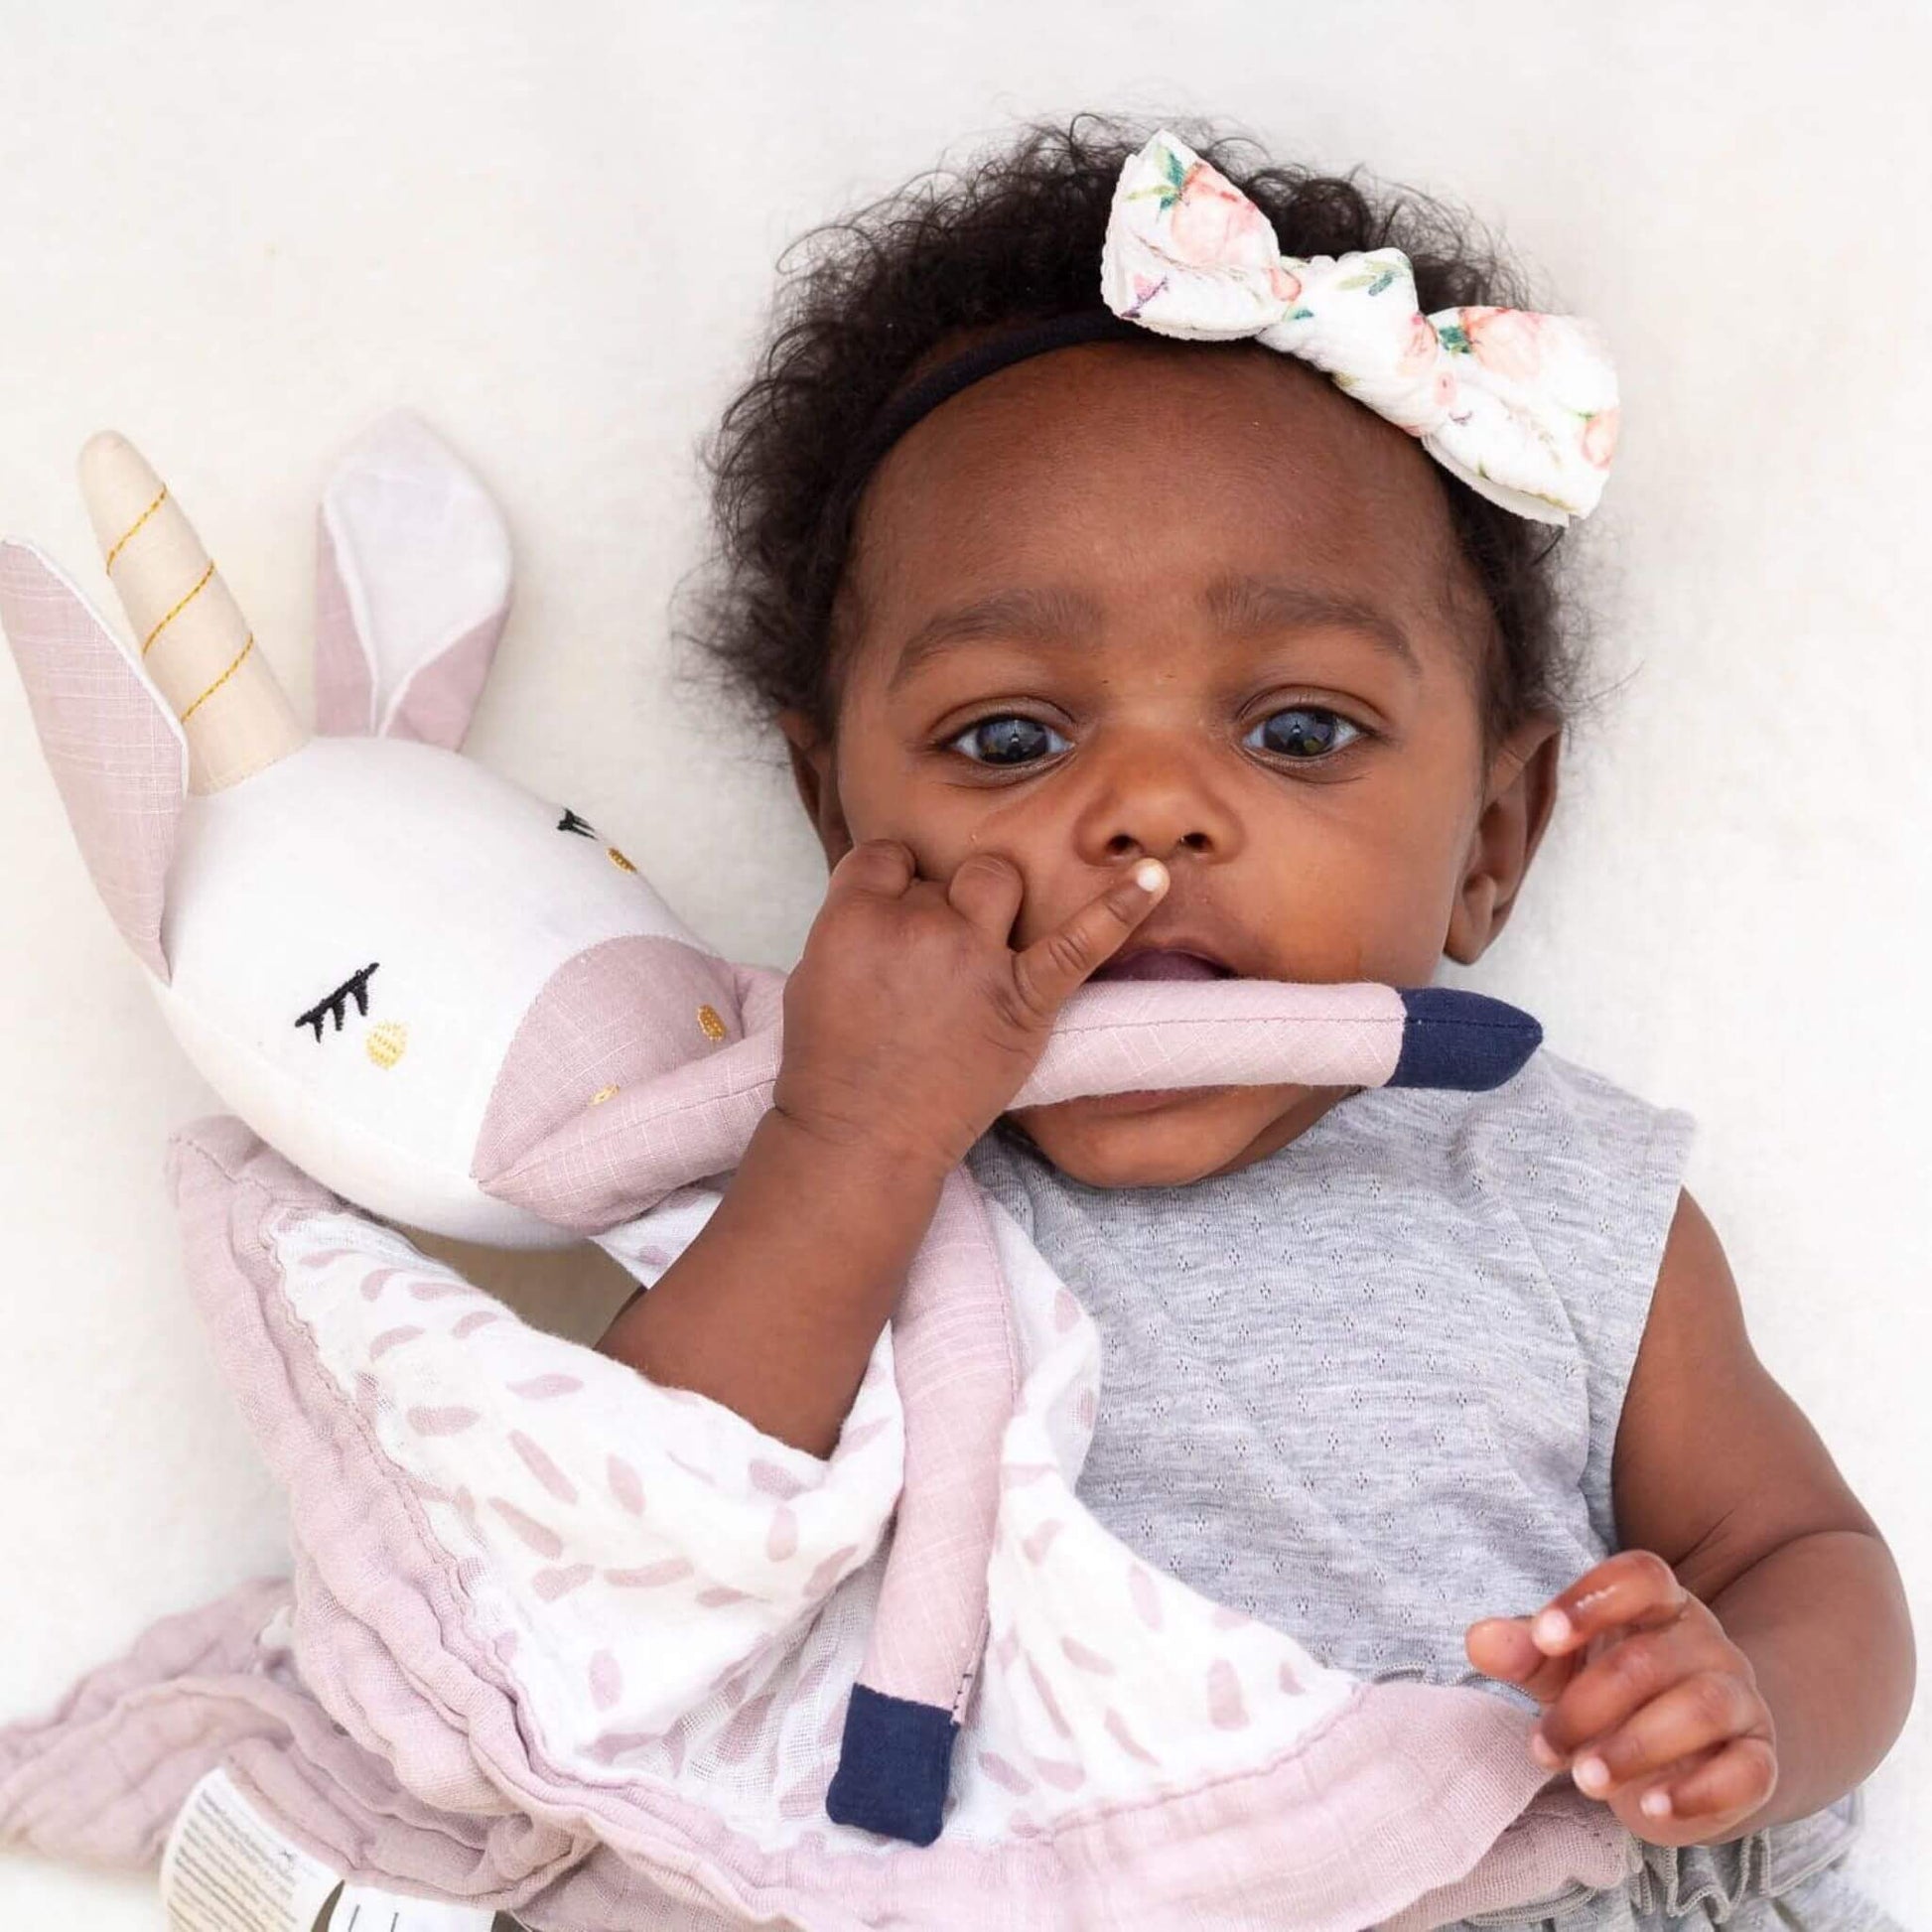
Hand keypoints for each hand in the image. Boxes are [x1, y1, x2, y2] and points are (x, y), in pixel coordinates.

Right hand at [773, 840, 1168, 1176]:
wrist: (861, 1141)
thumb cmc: (830, 1066)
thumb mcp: (813, 974)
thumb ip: (857, 925)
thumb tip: (897, 900)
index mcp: (853, 917)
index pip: (889, 857)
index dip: (896, 885)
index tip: (898, 921)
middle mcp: (916, 926)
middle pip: (947, 872)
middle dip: (945, 902)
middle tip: (935, 959)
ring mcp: (974, 961)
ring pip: (999, 879)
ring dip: (996, 901)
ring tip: (987, 947)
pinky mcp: (1022, 1001)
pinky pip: (1079, 944)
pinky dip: (1120, 910)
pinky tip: (1154, 877)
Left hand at [1466, 1549, 1777, 1845]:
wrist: (1697, 1753)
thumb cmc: (1612, 1695)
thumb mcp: (1562, 1667)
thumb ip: (1524, 1650)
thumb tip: (1479, 1640)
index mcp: (1658, 1604)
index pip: (1640, 1576)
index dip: (1591, 1599)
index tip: (1542, 1637)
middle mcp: (1705, 1644)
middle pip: (1649, 1658)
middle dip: (1587, 1706)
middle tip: (1543, 1746)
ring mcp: (1739, 1699)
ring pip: (1699, 1709)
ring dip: (1634, 1747)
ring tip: (1584, 1779)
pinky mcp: (1760, 1761)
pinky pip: (1748, 1771)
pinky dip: (1700, 1792)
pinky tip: (1650, 1807)